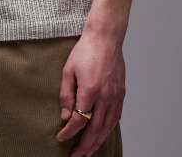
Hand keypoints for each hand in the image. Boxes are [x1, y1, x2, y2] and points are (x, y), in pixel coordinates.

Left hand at [55, 25, 125, 155]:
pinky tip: (103, 134)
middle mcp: (106, 96)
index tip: (60, 137)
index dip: (68, 132)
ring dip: (98, 142)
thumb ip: (66, 94)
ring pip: (107, 126)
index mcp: (90, 90)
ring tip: (89, 151)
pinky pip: (116, 117)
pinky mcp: (121, 92)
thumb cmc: (85, 50)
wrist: (106, 37)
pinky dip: (109, 129)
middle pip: (95, 129)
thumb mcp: (68, 70)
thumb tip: (65, 116)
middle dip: (85, 146)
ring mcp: (115, 95)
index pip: (78, 120)